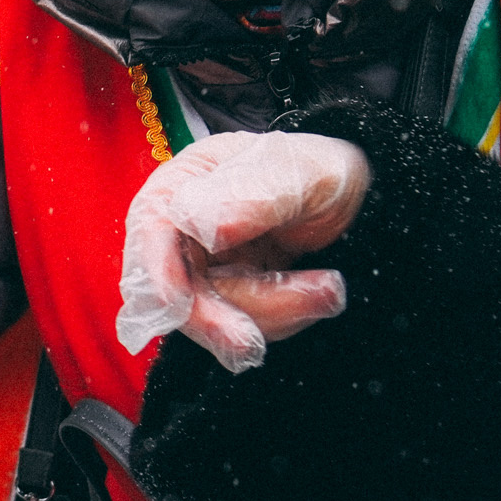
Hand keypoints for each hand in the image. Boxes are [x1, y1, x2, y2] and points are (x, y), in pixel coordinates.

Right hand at [115, 131, 369, 372]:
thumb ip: (252, 194)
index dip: (158, 272)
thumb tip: (197, 222)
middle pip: (177, 290)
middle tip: (270, 329)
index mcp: (180, 187)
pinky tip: (318, 294)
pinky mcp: (228, 296)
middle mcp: (179, 232)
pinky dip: (282, 318)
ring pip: (212, 317)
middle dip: (224, 316)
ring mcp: (202, 269)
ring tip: (327, 288)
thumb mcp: (299, 172)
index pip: (150, 232)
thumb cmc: (317, 171)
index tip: (179, 304)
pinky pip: (240, 325)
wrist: (350, 202)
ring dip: (274, 313)